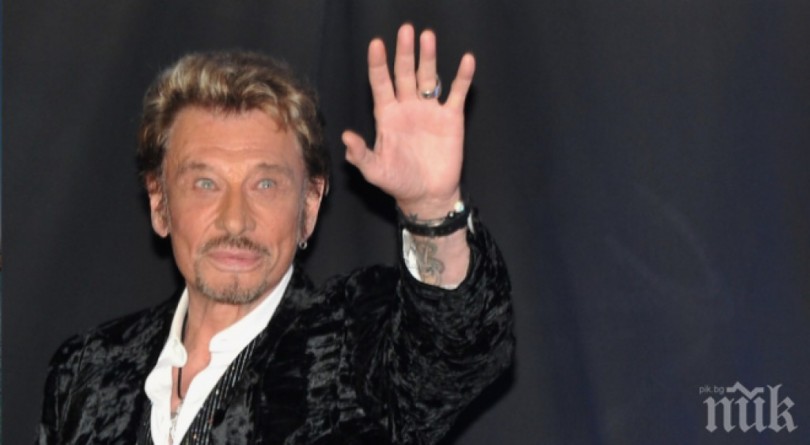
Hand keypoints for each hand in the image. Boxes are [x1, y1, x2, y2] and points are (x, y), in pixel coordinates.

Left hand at [342, 23, 474, 218]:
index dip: (378, 64)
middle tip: (406, 30)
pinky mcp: (451, 118)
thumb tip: (346, 137)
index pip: (380, 83)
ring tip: (428, 37)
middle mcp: (407, 107)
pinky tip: (467, 60)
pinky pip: (458, 93)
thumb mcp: (375, 171)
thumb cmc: (399, 182)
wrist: (428, 196)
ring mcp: (430, 110)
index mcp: (387, 115)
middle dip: (404, 52)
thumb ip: (361, 155)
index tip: (376, 45)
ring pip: (429, 77)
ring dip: (428, 57)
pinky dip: (463, 77)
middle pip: (404, 73)